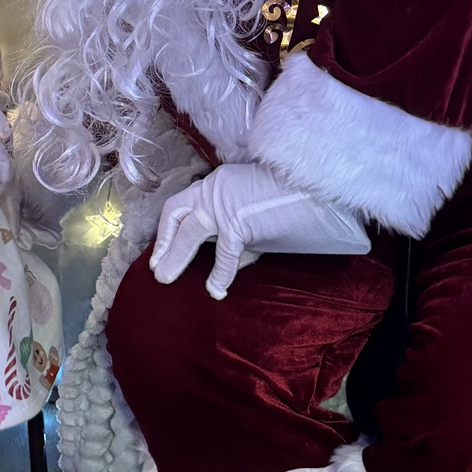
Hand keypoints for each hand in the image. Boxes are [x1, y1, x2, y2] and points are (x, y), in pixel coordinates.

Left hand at [150, 163, 369, 299]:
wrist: (315, 180)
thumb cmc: (293, 194)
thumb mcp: (258, 204)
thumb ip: (243, 226)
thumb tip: (239, 255)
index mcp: (219, 182)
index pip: (183, 203)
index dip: (168, 227)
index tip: (163, 245)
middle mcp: (215, 189)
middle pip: (178, 217)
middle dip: (166, 245)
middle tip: (156, 269)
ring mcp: (224, 205)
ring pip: (189, 233)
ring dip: (176, 257)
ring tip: (164, 277)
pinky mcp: (237, 222)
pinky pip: (224, 254)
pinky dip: (220, 274)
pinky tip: (215, 290)